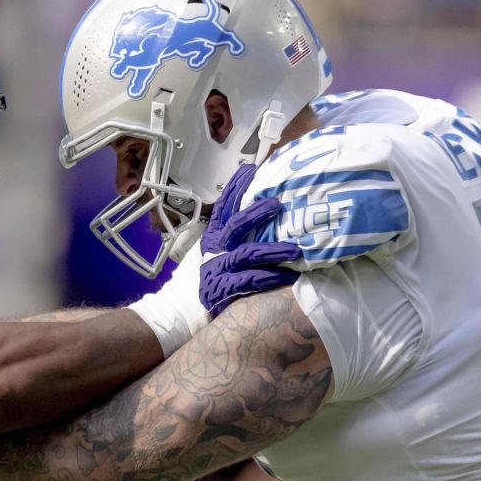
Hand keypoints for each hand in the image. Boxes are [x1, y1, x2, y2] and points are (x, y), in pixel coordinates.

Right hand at [199, 164, 301, 316]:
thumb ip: (231, 237)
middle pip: (235, 225)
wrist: (184, 310)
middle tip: (277, 203)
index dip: (235, 187)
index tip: (250, 170)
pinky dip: (271, 277)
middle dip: (256, 211)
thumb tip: (260, 218)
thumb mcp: (213, 253)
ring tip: (295, 250)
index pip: (224, 207)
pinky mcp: (222, 288)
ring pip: (247, 253)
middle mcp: (215, 249)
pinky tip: (289, 276)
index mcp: (213, 237)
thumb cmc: (205, 280)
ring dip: (273, 249)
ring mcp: (217, 268)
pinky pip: (251, 280)